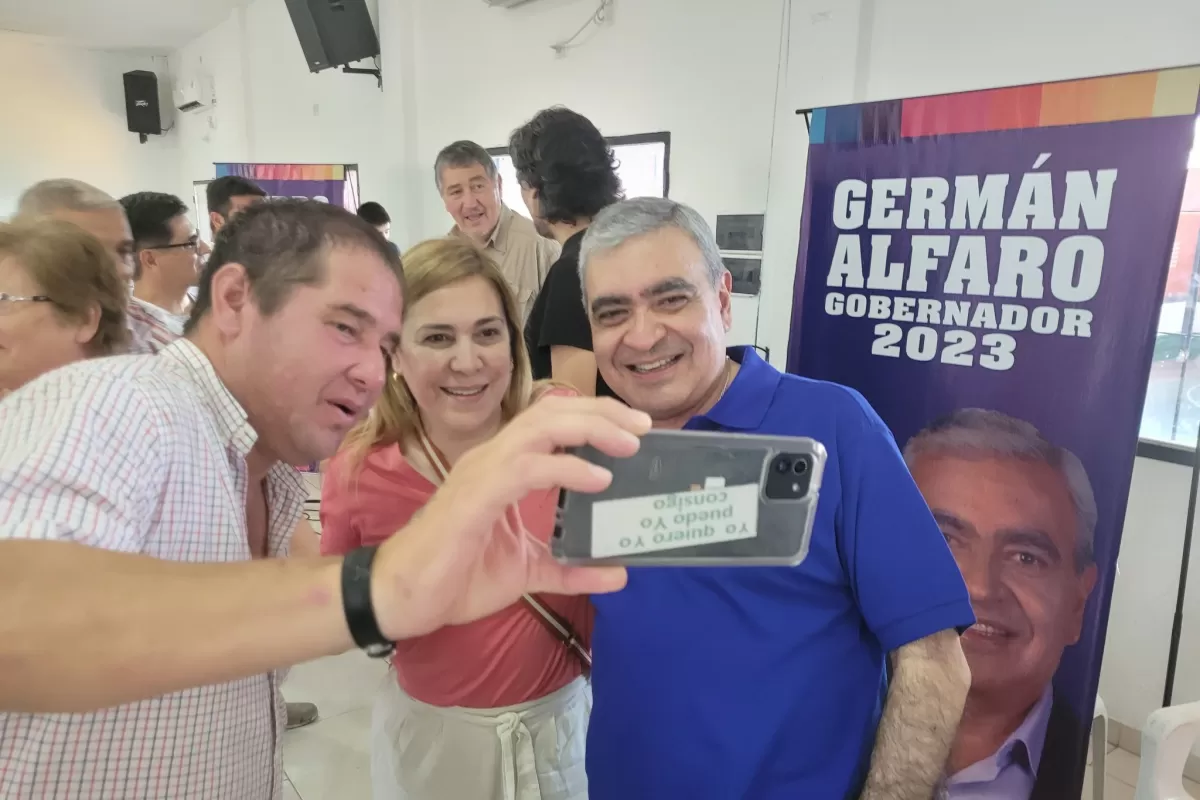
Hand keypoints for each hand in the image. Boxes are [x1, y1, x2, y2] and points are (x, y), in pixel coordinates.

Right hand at [372, 395, 650, 639]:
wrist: (403, 598)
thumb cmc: (455, 577)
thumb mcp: (526, 572)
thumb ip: (570, 569)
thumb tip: (619, 573)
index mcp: (504, 467)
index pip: (553, 422)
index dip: (596, 417)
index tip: (637, 429)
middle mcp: (494, 458)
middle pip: (553, 411)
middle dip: (602, 412)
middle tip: (644, 424)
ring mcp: (483, 473)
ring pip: (542, 428)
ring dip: (590, 430)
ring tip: (629, 444)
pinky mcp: (476, 496)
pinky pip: (527, 468)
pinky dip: (566, 467)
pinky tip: (597, 478)